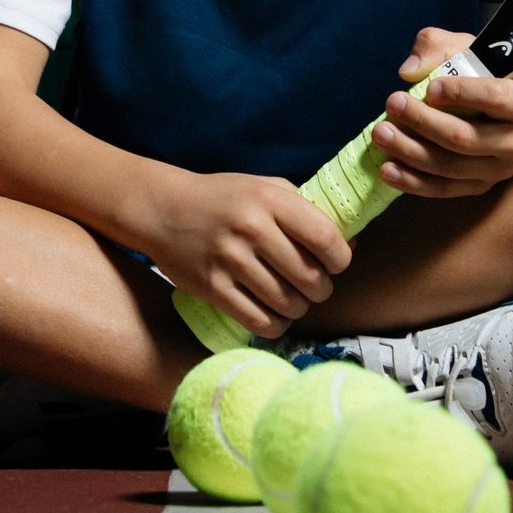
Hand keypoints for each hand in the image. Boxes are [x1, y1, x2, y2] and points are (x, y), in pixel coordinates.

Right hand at [153, 172, 350, 340]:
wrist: (163, 209)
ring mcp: (229, 260)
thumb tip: (350, 244)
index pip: (325, 238)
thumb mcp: (265, 188)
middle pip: (309, 277)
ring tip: (294, 299)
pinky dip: (276, 324)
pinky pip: (259, 321)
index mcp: (269, 200)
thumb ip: (305, 210)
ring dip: (299, 308)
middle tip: (314, 286)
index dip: (341, 259)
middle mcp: (251, 229)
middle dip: (321, 289)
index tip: (337, 264)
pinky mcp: (212, 287)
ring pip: (287, 303)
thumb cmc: (223, 198)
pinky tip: (275, 315)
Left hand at [370, 26, 512, 199]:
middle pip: (464, 137)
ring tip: (381, 134)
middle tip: (392, 104)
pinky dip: (412, 181)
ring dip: (410, 151)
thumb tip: (409, 71)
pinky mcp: (478, 188)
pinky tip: (387, 169)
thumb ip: (437, 47)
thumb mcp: (465, 50)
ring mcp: (497, 171)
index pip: (494, 97)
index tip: (430, 88)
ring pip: (449, 166)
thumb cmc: (482, 78)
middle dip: (422, 122)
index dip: (461, 93)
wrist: (506, 118)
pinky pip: (442, 189)